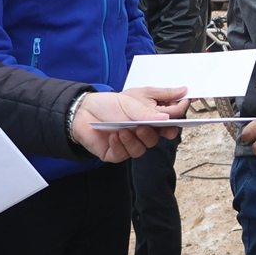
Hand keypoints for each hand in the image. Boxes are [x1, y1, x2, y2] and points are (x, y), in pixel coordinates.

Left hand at [72, 87, 189, 161]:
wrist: (84, 110)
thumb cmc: (109, 104)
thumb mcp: (132, 100)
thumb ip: (149, 109)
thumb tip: (168, 116)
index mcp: (148, 120)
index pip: (165, 127)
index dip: (170, 128)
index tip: (171, 127)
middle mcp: (140, 134)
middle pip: (153, 140)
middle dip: (149, 135)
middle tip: (142, 127)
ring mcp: (128, 145)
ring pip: (140, 150)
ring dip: (133, 141)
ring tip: (123, 131)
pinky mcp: (116, 153)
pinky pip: (122, 155)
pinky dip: (119, 146)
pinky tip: (113, 137)